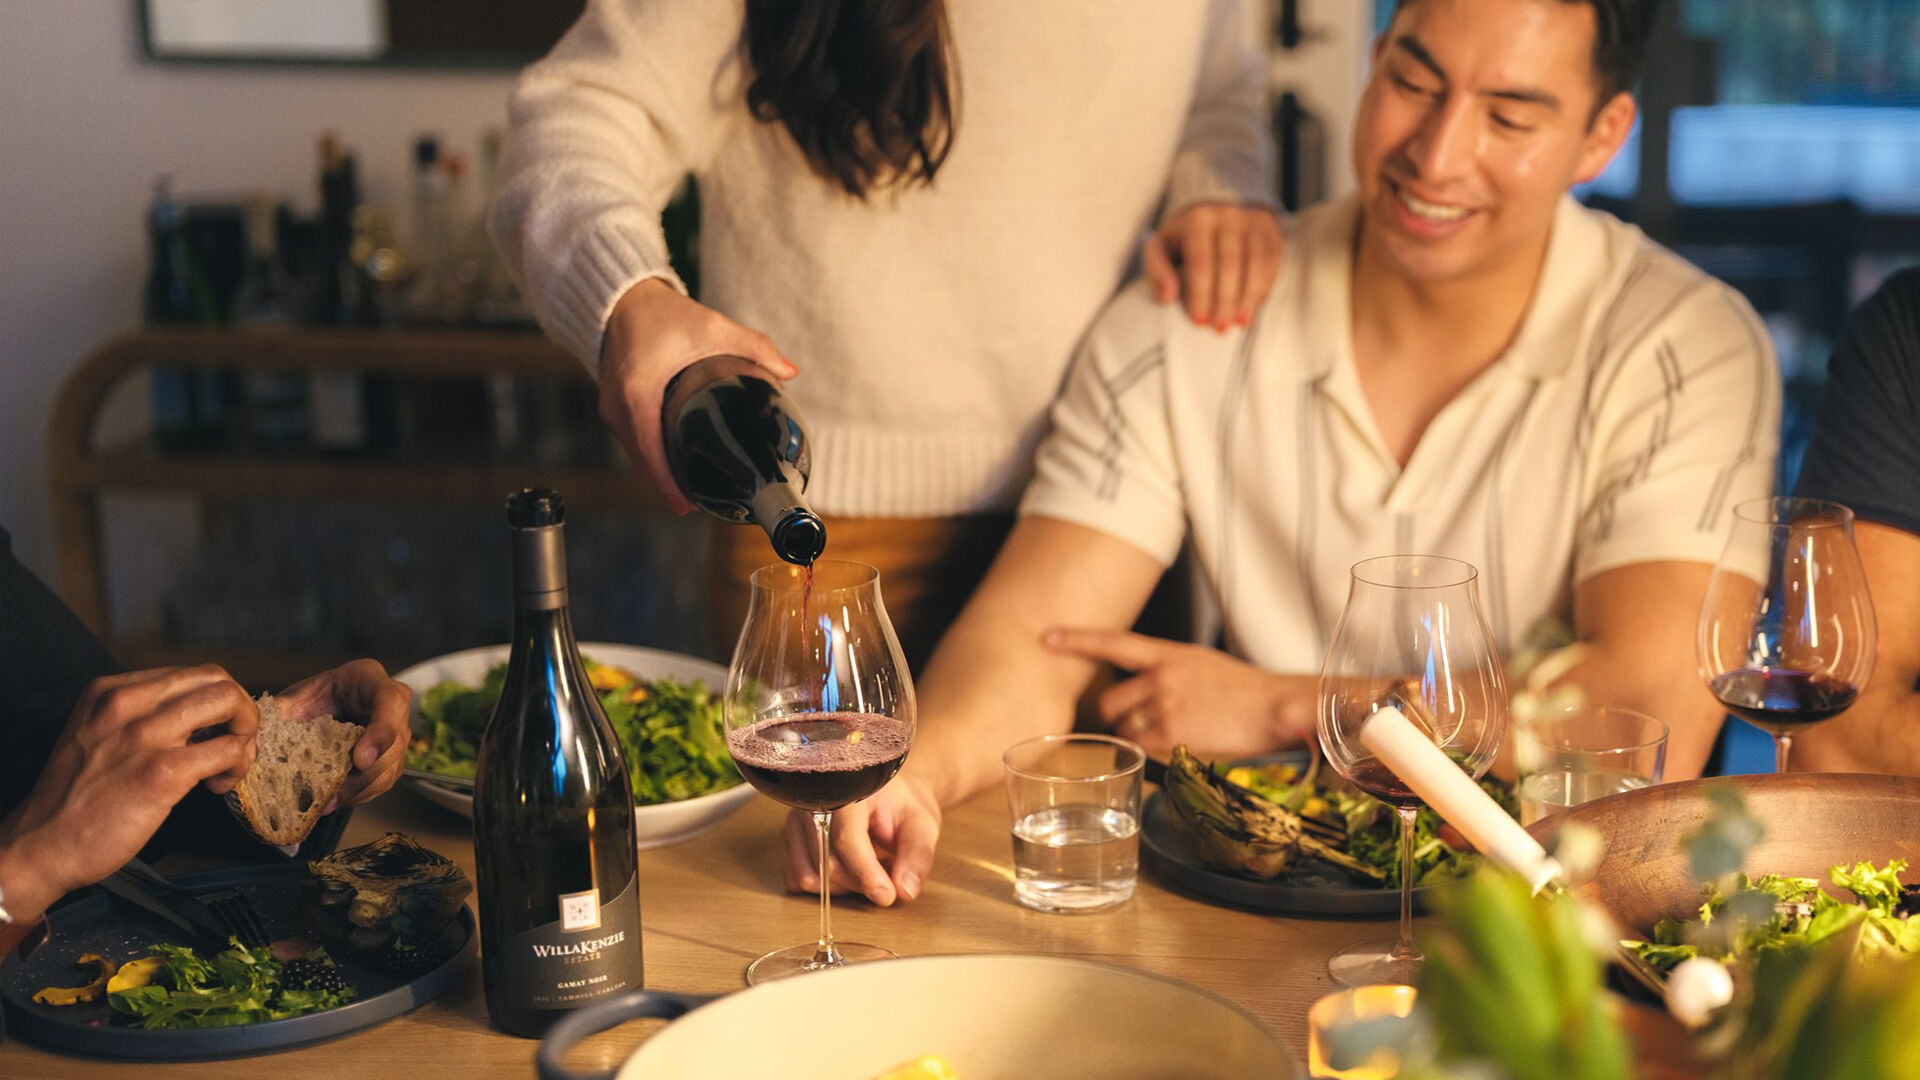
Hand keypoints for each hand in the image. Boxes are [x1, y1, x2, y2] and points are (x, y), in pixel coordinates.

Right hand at [0, 666, 257, 918]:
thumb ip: (140, 715)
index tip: (214, 731)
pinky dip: (238, 766)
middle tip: (234, 744)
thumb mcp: (97, 733)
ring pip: (230, 702)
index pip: (192, 674)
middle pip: (218, 679)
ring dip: (246, 736)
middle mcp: (127, 703)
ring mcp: (145, 735)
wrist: (42, 845)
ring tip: (228, 766)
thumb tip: (199, 714)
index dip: (217, 702)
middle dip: (241, 711)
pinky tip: (216, 786)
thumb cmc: (76, 797)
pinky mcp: (162, 772)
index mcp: (110, 690)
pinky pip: (229, 749)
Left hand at [273, 658, 411, 813]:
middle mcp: (390, 706)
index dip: (381, 731)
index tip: (359, 759)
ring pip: (391, 767)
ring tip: (329, 802)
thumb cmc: (311, 698)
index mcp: (368, 679)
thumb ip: (280, 713)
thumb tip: (254, 742)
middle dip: (367, 772)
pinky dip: (358, 795)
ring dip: (360, 789)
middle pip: (396, 742)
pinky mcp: (390, 758)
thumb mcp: (294, 698)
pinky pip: (383, 782)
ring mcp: (395, 733)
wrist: (320, 710)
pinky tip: (334, 801)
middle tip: (336, 792)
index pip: (390, 700)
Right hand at [599, 279, 797, 512]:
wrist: (622, 299)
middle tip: (699, 507)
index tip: (687, 505)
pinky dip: (651, 459)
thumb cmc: (663, 314)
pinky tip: (673, 472)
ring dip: (659, 476)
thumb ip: (753, 347)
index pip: (650, 448)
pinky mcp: (614, 408)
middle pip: (642, 460)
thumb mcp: (711, 326)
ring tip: (690, 498)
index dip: (667, 480)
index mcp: (638, 390)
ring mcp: (611, 409)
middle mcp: (618, 405)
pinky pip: (632, 443)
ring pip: (635, 454)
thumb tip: (789, 372)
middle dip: (668, 487)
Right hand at [780, 775, 941, 906]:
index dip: (866, 872)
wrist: (885, 800)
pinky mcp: (789, 842)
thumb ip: (917, 856)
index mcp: (848, 791)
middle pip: (827, 862)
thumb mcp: (921, 826)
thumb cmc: (900, 809)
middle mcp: (814, 803)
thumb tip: (904, 890)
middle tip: (885, 880)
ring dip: (841, 887)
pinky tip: (845, 872)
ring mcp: (796, 822)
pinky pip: (796, 879)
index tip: (886, 895)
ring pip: (809, 875)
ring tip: (865, 870)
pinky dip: (823, 887)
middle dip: (859, 883)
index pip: (847, 837)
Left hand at [1041, 627, 1311, 758]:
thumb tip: (1146, 690)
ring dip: (1138, 738)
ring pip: (1125, 729)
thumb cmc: (1245, 690)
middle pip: (1110, 702)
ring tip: (1171, 736)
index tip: (1047, 637)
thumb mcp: (1202, 666)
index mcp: (1168, 654)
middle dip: (1116, 718)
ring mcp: (1164, 704)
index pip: (1113, 642)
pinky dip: (1154, 754)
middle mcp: (1159, 676)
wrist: (1274, 705)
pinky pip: (1144, 749)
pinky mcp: (1171, 732)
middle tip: (1139, 726)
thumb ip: (1169, 673)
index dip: (1076, 640)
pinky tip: (1181, 747)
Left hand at [1143, 202, 1283, 331]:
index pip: (1201, 260)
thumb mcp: (1161, 246)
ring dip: (1248, 297)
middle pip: (1230, 263)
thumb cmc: (1185, 235)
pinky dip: (1264, 287)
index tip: (1199, 320)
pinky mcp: (1270, 230)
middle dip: (1225, 300)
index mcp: (1197, 220)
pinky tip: (1253, 307)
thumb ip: (1157, 270)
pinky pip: (1272, 261)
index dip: (1201, 293)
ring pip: (1255, 262)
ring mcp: (1252, 221)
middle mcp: (1227, 216)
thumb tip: (1167, 297)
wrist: (1217, 203)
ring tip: (1239, 322)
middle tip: (1220, 327)